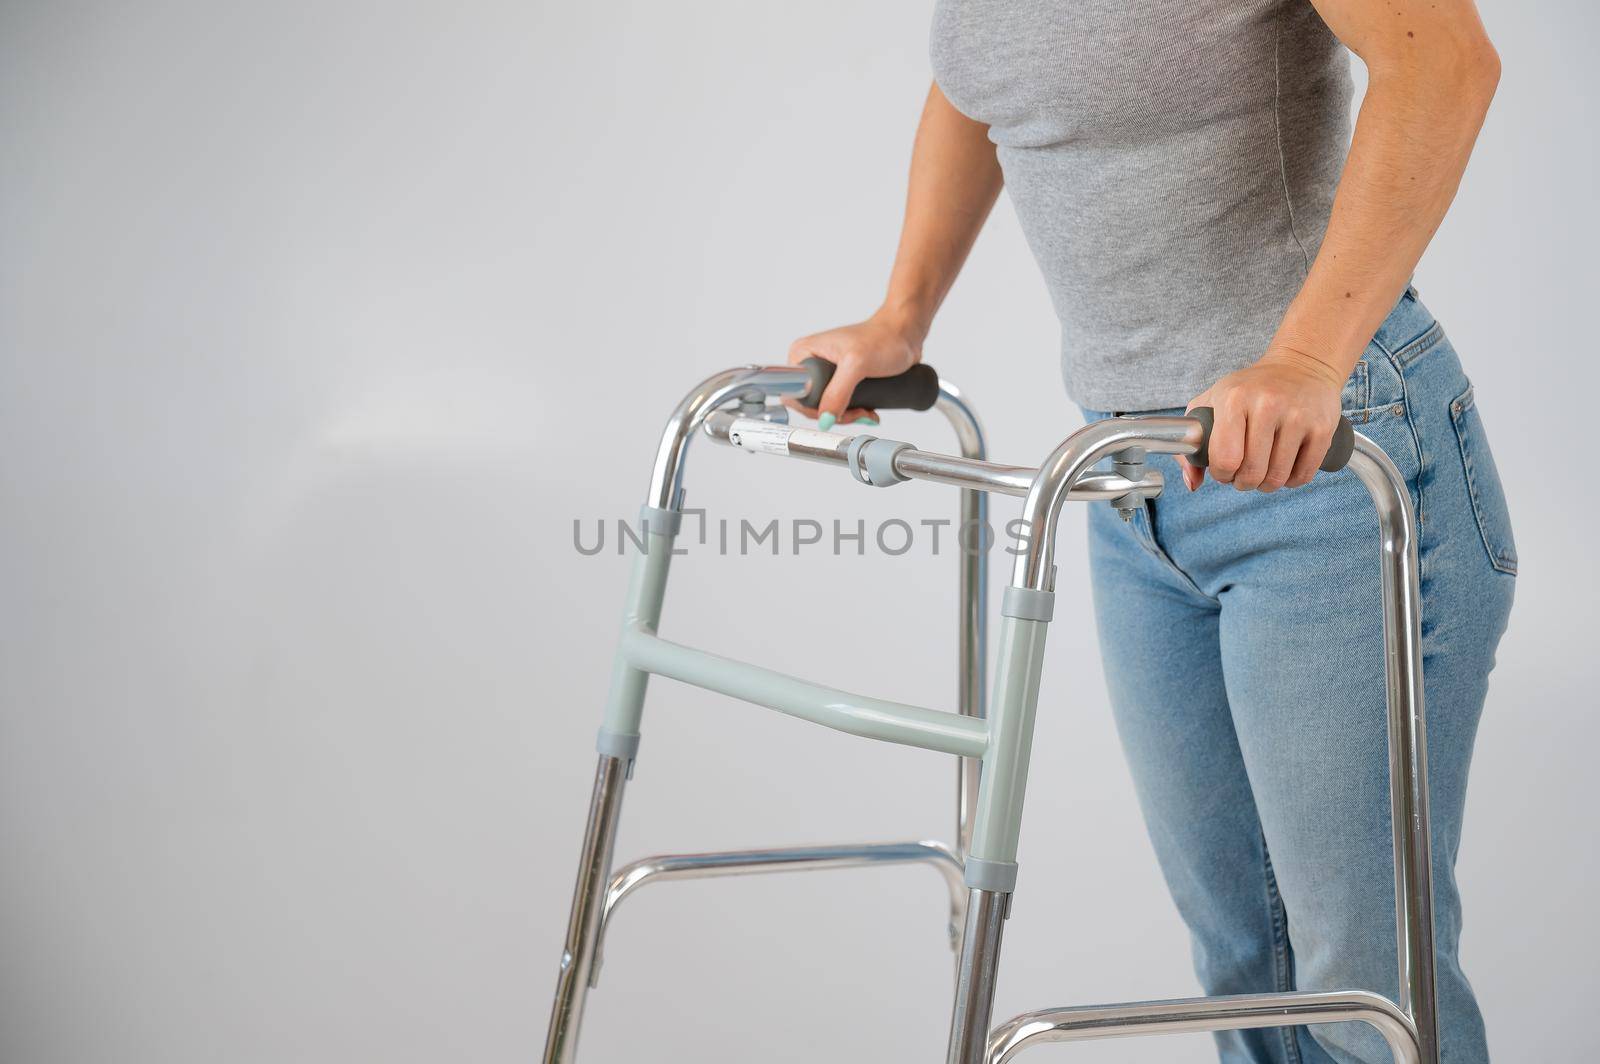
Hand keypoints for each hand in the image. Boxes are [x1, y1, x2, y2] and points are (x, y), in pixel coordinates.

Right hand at [785, 311, 923, 428]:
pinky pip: (838, 405)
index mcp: (803, 353)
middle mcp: (811, 363)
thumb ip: (838, 392)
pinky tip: (867, 410)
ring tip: (866, 410)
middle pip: (810, 405)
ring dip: (847, 416)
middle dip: (835, 414)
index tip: (837, 411)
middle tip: (858, 411)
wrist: (904, 334)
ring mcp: (825, 373)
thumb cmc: (883, 337)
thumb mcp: (857, 364)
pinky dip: (852, 413)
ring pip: (826, 408)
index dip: (813, 409)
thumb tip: (825, 419)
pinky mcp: (840, 381)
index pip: (793, 393)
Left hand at [1181, 347, 1344, 492]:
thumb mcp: (1212, 402)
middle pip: (1251, 473)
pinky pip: (1303, 474)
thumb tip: (1193, 483)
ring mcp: (1298, 416)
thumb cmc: (1250, 389)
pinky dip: (1291, 481)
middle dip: (1244, 483)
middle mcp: (1267, 405)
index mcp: (1235, 399)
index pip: (1224, 458)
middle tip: (1244, 474)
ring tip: (1263, 472)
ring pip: (1277, 477)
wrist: (1301, 366)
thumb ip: (1191, 443)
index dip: (1222, 474)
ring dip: (1267, 484)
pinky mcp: (1322, 428)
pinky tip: (1285, 468)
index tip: (1225, 470)